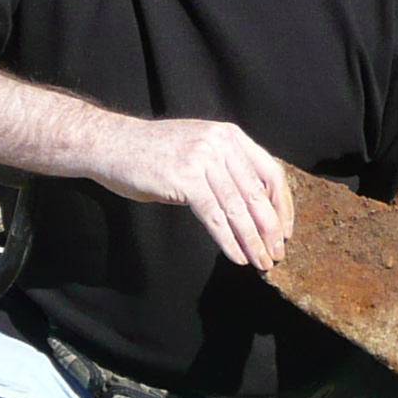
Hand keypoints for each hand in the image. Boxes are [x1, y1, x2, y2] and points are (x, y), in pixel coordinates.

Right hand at [90, 117, 297, 271]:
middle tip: (277, 255)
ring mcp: (203, 159)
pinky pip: (215, 216)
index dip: (283, 205)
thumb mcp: (200, 148)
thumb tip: (255, 205)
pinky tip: (238, 257)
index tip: (285, 231)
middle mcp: (221, 143)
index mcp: (230, 136)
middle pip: (258, 193)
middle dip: (270, 230)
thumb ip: (227, 168)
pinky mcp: (185, 179)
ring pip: (238, 208)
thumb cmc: (154, 153)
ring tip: (261, 262)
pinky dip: (229, 240)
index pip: (270, 173)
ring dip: (253, 240)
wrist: (112, 144)